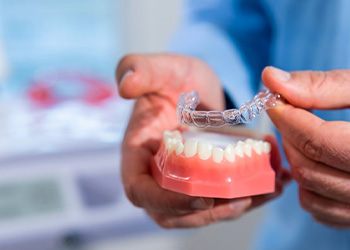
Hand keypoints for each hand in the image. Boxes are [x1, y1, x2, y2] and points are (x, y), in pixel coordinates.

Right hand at [116, 54, 288, 227]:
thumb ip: (137, 70)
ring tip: (265, 191)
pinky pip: (220, 200)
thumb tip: (126, 86)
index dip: (166, 202)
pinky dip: (247, 198)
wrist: (195, 87)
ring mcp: (180, 181)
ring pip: (199, 212)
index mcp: (138, 153)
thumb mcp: (159, 68)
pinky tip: (274, 185)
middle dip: (207, 212)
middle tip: (243, 197)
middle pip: (172, 212)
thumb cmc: (173, 78)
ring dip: (232, 208)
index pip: (140, 190)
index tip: (202, 198)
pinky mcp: (203, 181)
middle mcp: (156, 174)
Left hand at [263, 67, 349, 227]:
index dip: (287, 118)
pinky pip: (319, 209)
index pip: (317, 141)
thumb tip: (270, 78)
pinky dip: (308, 185)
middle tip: (293, 115)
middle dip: (290, 137)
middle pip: (308, 168)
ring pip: (309, 191)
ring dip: (296, 160)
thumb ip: (324, 86)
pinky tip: (318, 161)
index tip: (274, 101)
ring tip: (305, 135)